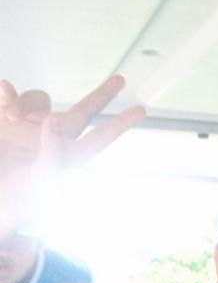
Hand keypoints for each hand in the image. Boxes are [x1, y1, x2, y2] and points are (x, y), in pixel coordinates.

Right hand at [0, 75, 144, 232]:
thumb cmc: (13, 202)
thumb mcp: (39, 181)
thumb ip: (52, 154)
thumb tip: (54, 120)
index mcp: (66, 158)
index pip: (99, 138)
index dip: (119, 124)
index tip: (140, 110)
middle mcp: (51, 139)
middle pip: (83, 113)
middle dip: (101, 96)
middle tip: (120, 80)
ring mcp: (28, 128)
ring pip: (41, 100)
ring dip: (28, 103)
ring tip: (12, 117)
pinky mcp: (4, 120)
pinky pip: (11, 96)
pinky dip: (9, 94)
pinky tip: (6, 93)